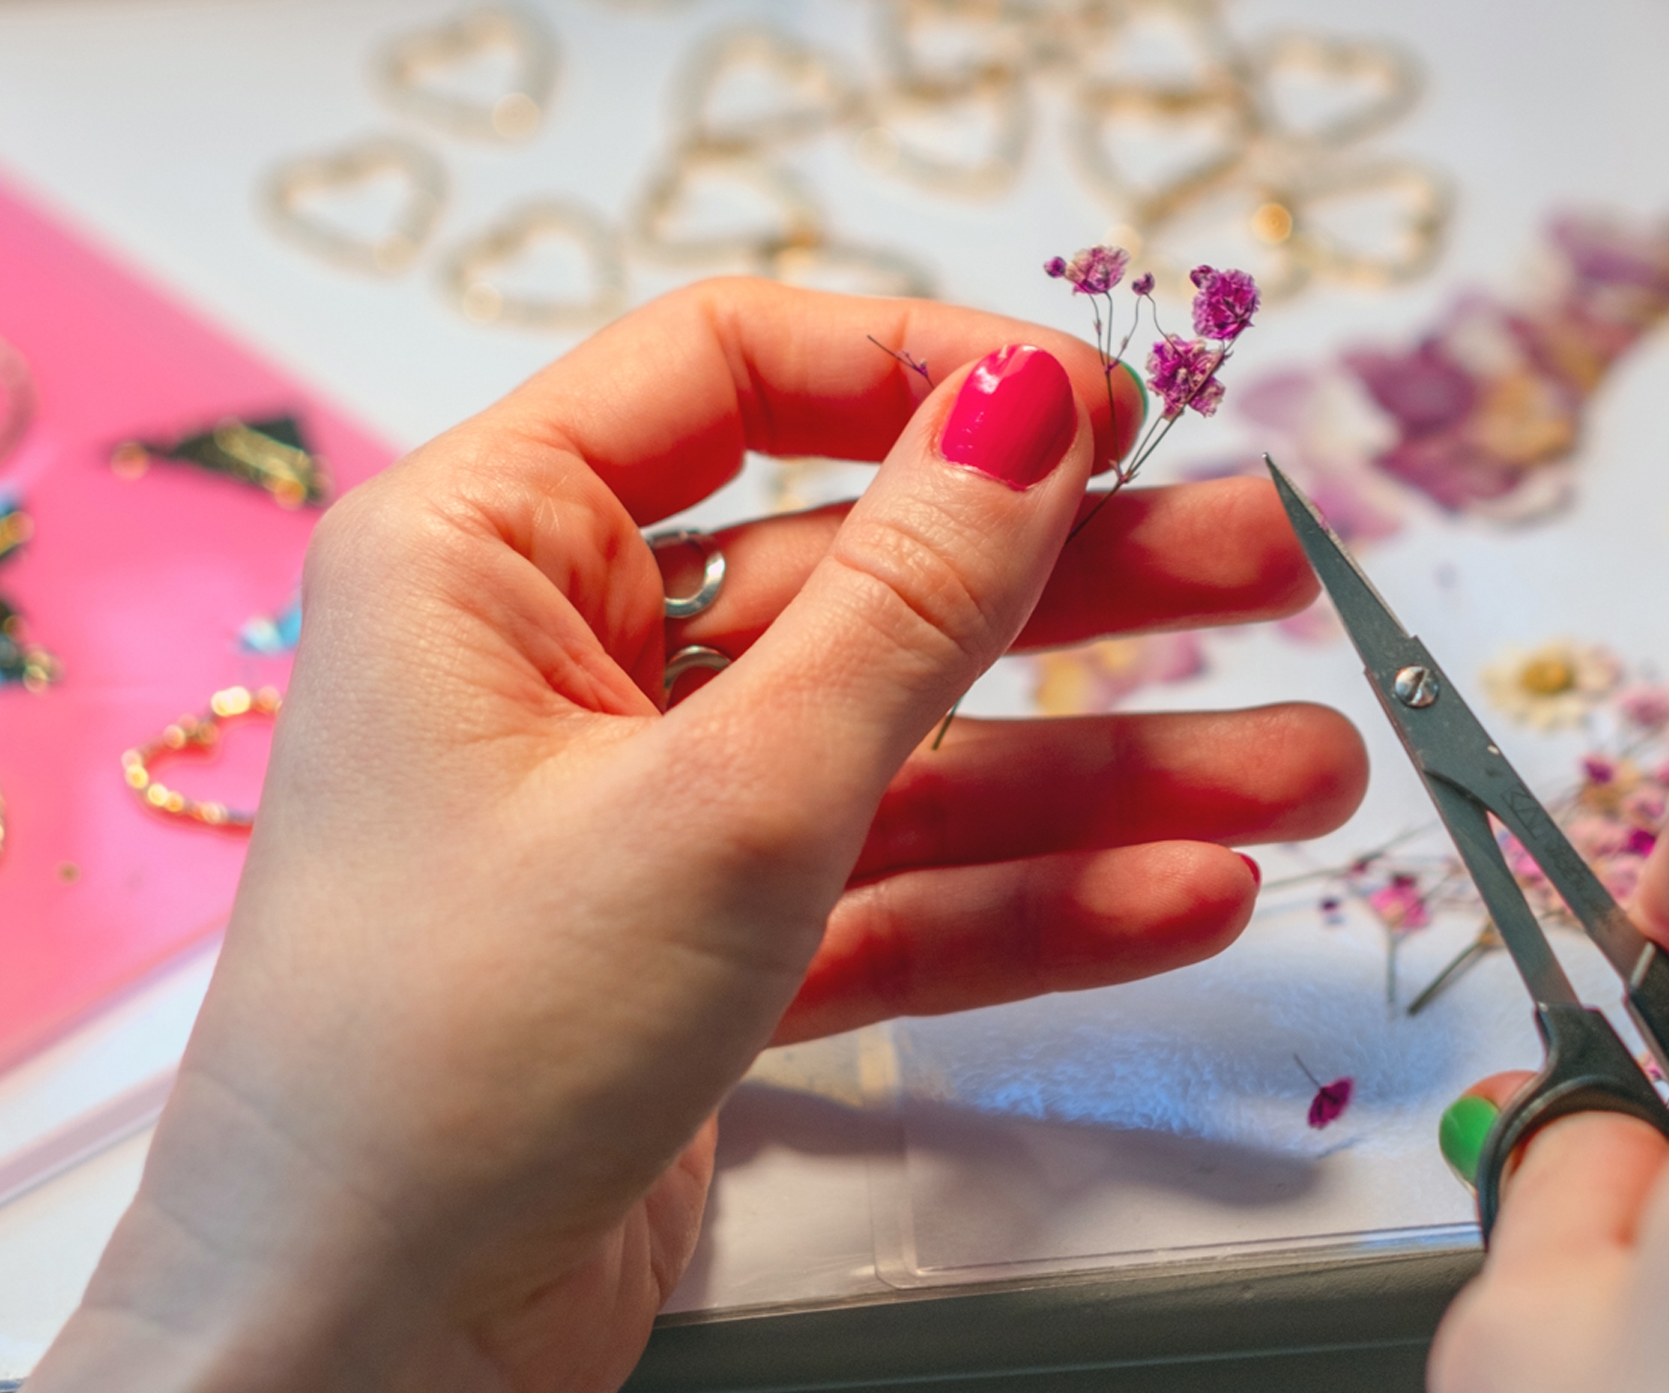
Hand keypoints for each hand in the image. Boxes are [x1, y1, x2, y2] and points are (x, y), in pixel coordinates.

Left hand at [27, 282, 1366, 1392]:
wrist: (359, 1365)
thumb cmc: (461, 1051)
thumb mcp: (724, 799)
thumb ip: (903, 598)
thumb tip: (1032, 399)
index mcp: (491, 548)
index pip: (731, 374)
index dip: (929, 374)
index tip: (1107, 407)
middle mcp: (564, 657)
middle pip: (864, 572)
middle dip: (1077, 588)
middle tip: (1269, 563)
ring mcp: (646, 809)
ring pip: (908, 748)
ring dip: (1103, 772)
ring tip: (1309, 771)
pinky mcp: (704, 946)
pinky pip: (892, 887)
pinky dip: (1031, 901)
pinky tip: (1192, 895)